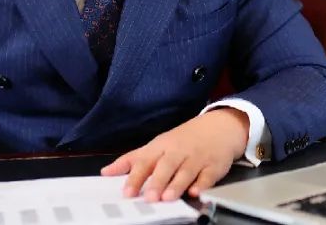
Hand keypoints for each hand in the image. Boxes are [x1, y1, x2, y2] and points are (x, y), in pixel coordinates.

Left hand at [101, 108, 248, 201]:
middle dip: (157, 181)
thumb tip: (106, 172)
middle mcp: (178, 152)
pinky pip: (208, 176)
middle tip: (150, 197)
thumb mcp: (156, 146)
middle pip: (166, 166)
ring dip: (177, 184)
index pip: (145, 161)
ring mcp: (197, 158)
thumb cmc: (183, 140)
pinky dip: (203, 184)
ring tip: (168, 197)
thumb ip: (132, 160)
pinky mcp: (214, 166)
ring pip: (186, 171)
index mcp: (161, 147)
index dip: (135, 177)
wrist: (219, 127)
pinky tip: (196, 192)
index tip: (127, 191)